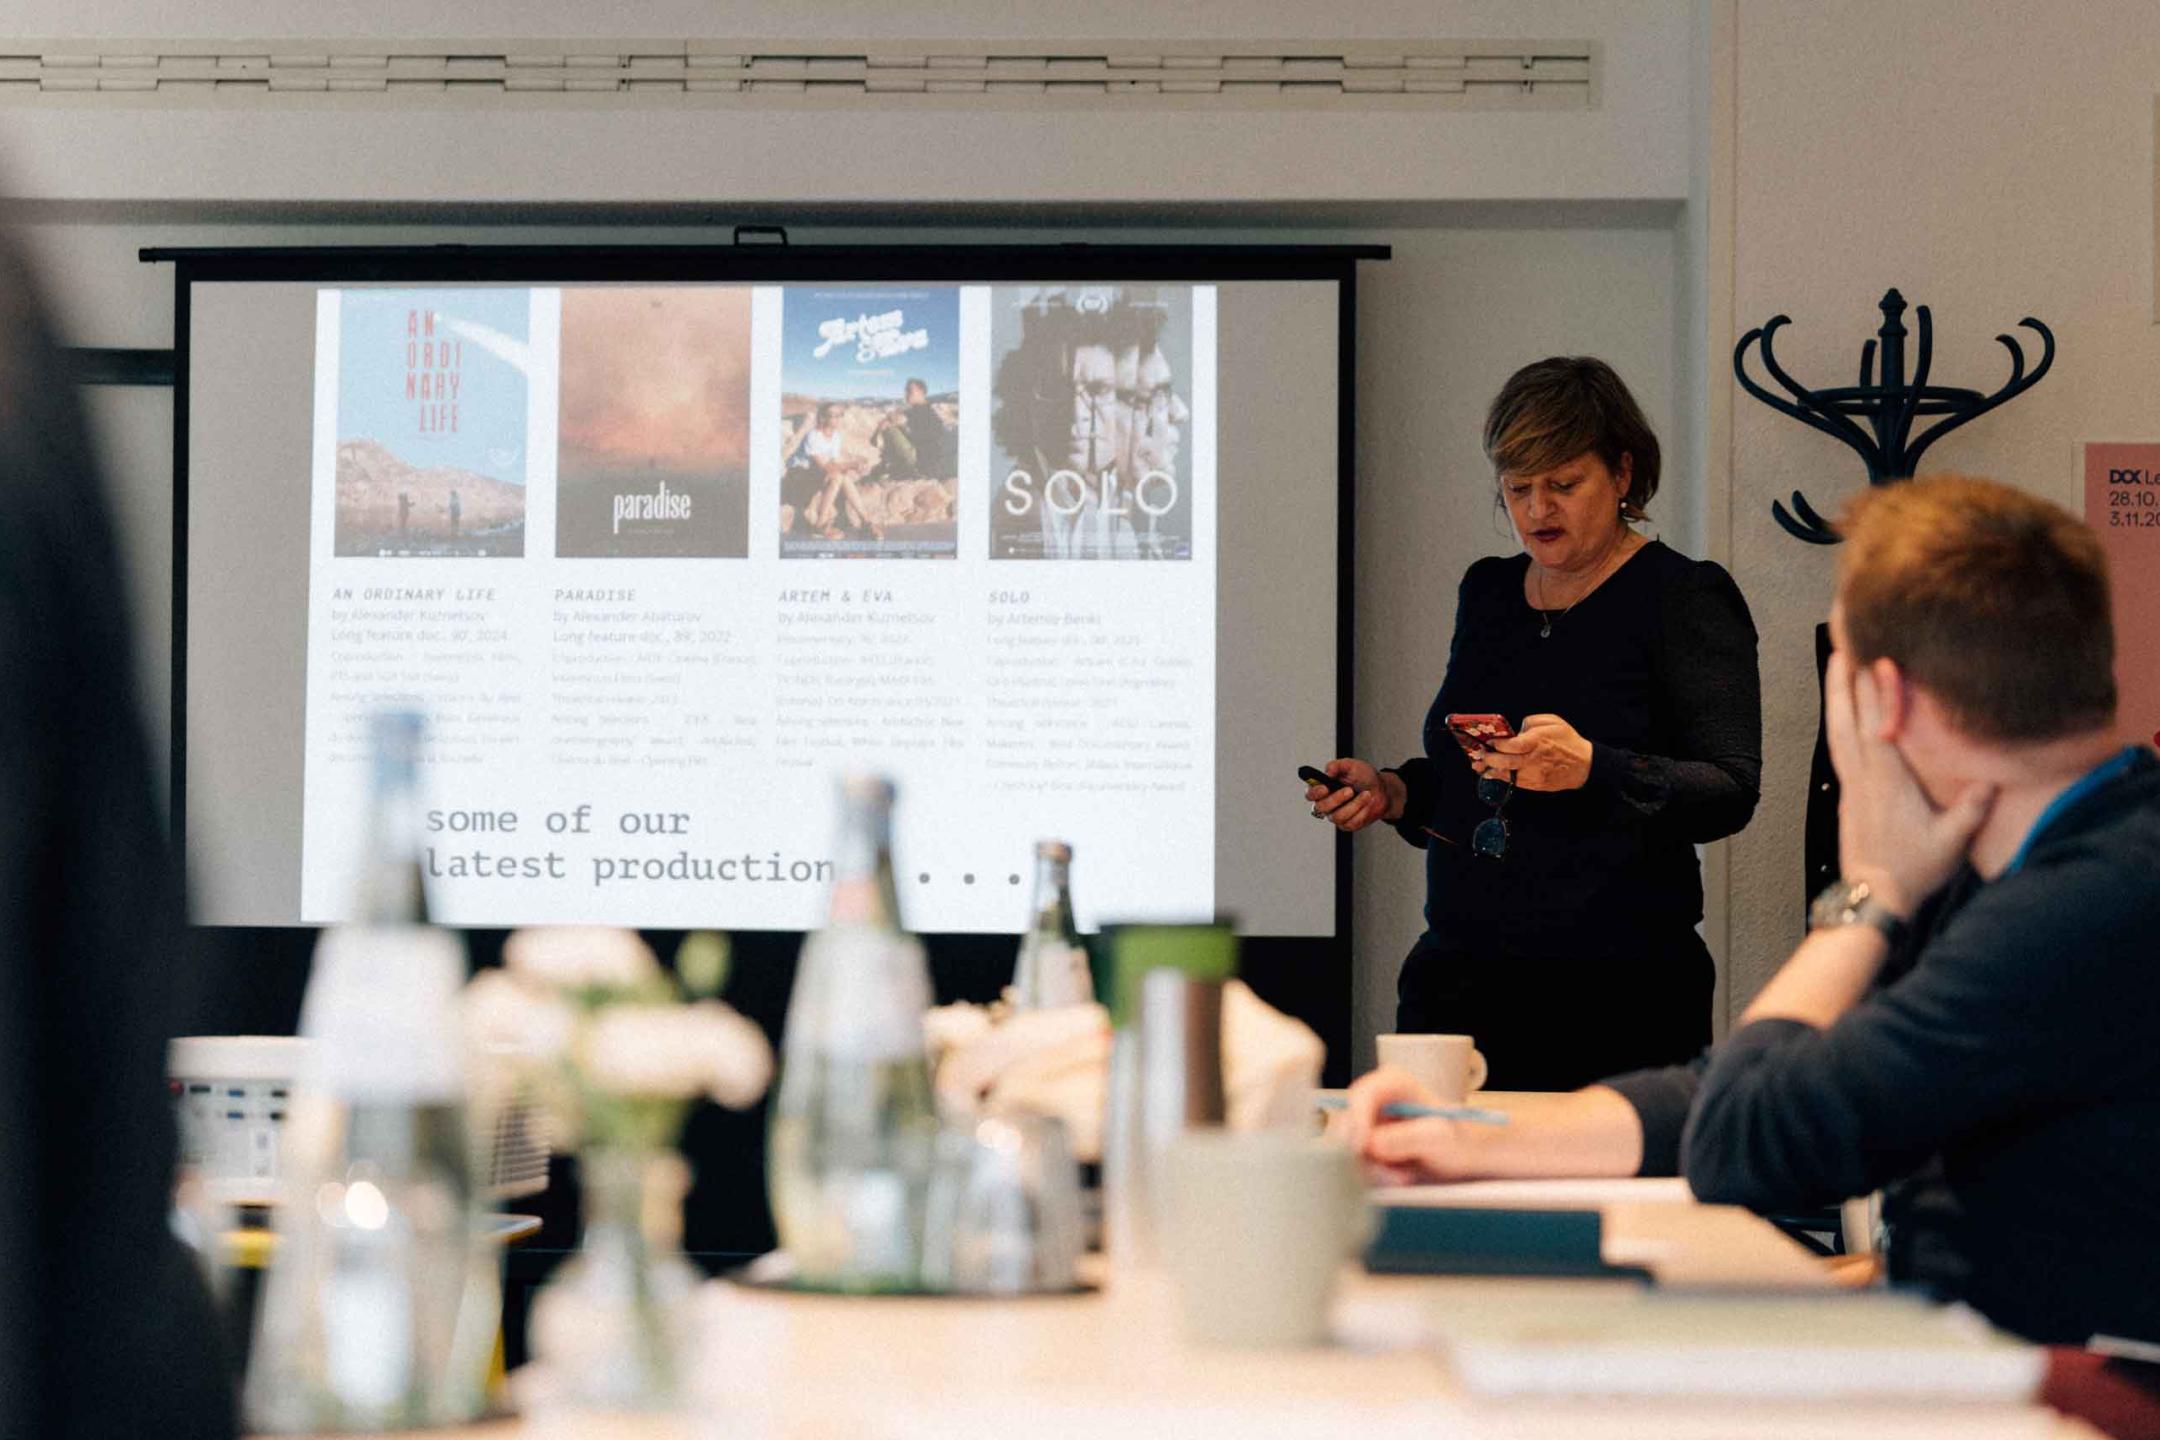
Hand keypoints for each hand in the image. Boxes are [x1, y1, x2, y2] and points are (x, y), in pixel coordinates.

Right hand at [1306, 758, 1401, 831]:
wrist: (1382, 790)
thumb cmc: (1364, 777)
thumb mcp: (1352, 765)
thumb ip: (1338, 766)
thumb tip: (1327, 771)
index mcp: (1323, 788)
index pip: (1310, 794)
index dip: (1315, 792)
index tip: (1325, 788)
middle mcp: (1327, 803)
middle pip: (1321, 807)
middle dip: (1336, 799)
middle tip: (1350, 790)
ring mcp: (1336, 815)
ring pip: (1338, 816)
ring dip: (1355, 804)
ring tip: (1367, 794)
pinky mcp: (1348, 825)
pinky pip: (1351, 823)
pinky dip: (1363, 812)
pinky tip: (1368, 804)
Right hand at [1340, 1065, 1468, 1184]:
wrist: (1469, 1156)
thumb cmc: (1460, 1140)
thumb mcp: (1439, 1137)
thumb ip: (1407, 1137)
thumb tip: (1372, 1144)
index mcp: (1392, 1082)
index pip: (1361, 1096)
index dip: (1356, 1120)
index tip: (1361, 1147)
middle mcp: (1375, 1100)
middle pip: (1348, 1124)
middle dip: (1365, 1153)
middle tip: (1390, 1175)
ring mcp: (1369, 1123)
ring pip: (1350, 1149)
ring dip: (1374, 1169)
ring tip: (1404, 1177)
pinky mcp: (1368, 1146)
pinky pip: (1358, 1163)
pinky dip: (1376, 1175)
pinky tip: (1400, 1177)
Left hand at [1477, 713, 1591, 791]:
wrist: (1584, 765)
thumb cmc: (1567, 740)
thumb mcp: (1553, 721)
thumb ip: (1531, 721)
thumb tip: (1516, 730)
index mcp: (1538, 741)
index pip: (1512, 745)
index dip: (1497, 744)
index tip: (1490, 741)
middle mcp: (1534, 759)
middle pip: (1505, 762)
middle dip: (1489, 759)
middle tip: (1480, 755)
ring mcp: (1534, 774)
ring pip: (1507, 775)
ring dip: (1490, 771)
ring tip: (1478, 767)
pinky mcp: (1535, 784)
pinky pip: (1514, 782)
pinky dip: (1502, 777)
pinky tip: (1492, 773)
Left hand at [1825, 650, 1993, 915]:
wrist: (1872, 899)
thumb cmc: (1913, 871)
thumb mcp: (1950, 843)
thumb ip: (1969, 811)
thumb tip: (1990, 780)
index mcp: (1887, 784)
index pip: (1879, 730)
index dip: (1877, 695)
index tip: (1877, 661)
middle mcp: (1863, 779)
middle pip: (1847, 722)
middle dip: (1843, 683)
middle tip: (1840, 646)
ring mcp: (1851, 786)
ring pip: (1837, 732)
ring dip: (1835, 698)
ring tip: (1834, 665)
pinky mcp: (1847, 794)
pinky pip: (1838, 748)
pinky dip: (1838, 722)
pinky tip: (1841, 711)